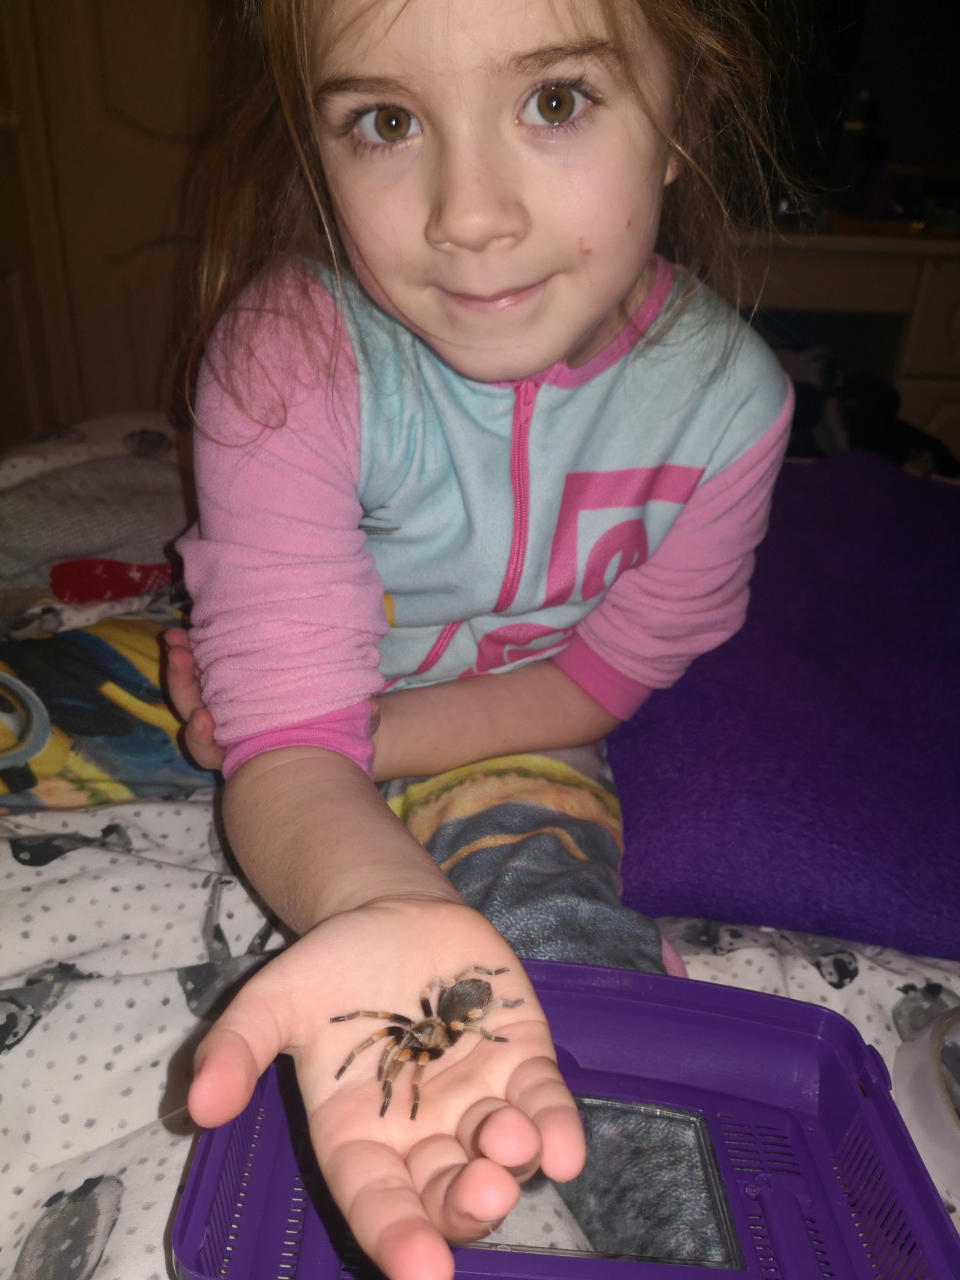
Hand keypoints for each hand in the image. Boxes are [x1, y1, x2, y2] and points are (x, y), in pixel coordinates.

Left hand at [163, 628, 379, 770]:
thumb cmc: (341, 726)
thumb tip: (373, 710)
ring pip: (192, 689)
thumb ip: (359, 721)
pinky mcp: (229, 676)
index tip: (205, 718)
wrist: (339, 717)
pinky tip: (191, 629)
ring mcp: (226, 703)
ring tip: (177, 635)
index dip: (203, 737)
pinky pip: (203, 666)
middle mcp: (230, 729)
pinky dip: (194, 649)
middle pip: (192, 714)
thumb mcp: (352, 726)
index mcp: (248, 750)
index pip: (211, 751)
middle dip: (182, 685)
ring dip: (181, 662)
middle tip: (179, 655)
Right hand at [188, 898, 584, 1279]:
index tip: (420, 1270)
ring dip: (512, 1162)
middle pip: (447, 1194)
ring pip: (501, 1156)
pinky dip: (557, 1128)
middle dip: (466, 1206)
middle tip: (482, 1193)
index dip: (396, 1237)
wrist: (390, 915)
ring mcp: (478, 1100)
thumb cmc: (329, 970)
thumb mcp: (272, 1001)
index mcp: (358, 1137)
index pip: (376, 1202)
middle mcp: (423, 1135)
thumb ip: (238, 1049)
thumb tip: (197, 1105)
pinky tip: (565, 1148)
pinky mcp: (522, 1061)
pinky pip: (544, 1105)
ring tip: (511, 1141)